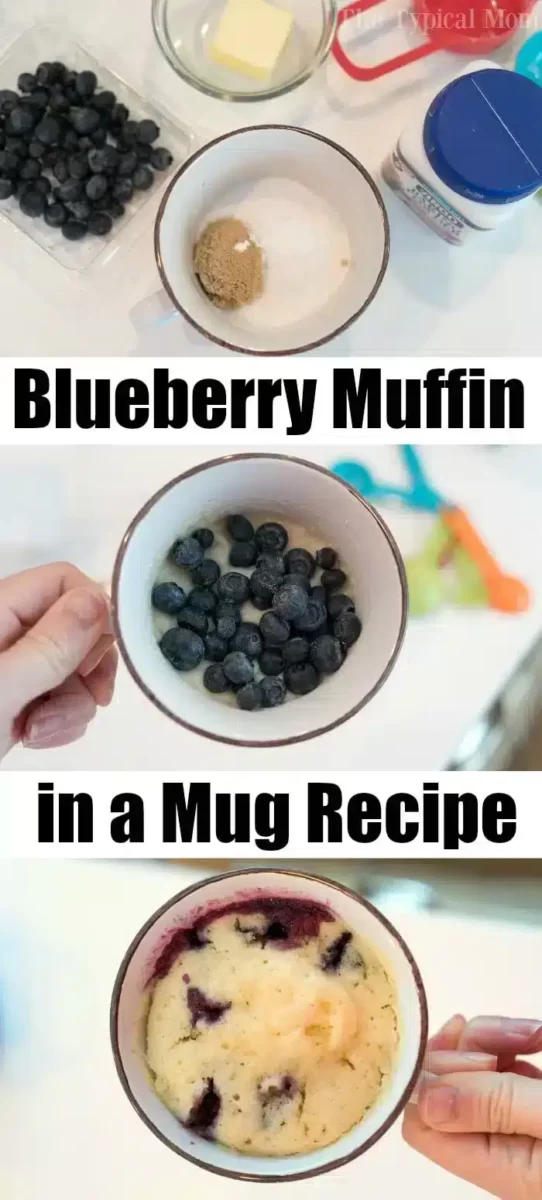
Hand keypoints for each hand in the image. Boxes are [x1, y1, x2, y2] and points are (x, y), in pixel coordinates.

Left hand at [0, 563, 116, 760]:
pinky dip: (57, 722)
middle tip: (88, 699)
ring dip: (70, 705)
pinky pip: (56, 700)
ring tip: (36, 731)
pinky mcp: (11, 703)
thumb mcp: (2, 689)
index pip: (63, 583)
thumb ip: (52, 645)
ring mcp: (8, 670)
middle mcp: (3, 634)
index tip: (99, 659)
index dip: (93, 614)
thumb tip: (99, 600)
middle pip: (74, 628)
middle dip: (85, 668)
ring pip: (70, 670)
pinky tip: (33, 739)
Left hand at [403, 1013, 541, 1197]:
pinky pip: (504, 1063)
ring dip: (495, 1037)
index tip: (461, 1049)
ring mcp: (515, 1121)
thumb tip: (423, 1097)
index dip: (429, 1076)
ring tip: (533, 1035)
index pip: (422, 1123)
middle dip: (469, 1048)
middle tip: (515, 1039)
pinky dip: (514, 1041)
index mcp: (494, 1164)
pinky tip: (537, 1037)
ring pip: (473, 1066)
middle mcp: (497, 1145)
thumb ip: (493, 1106)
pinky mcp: (533, 1101)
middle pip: (444, 1085)